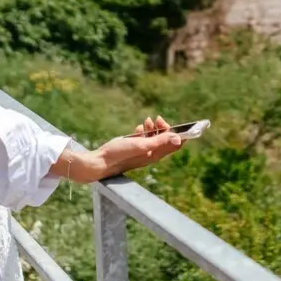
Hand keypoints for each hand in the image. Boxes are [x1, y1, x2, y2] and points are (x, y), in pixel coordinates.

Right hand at [70, 116, 184, 182]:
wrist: (101, 161)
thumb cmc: (120, 155)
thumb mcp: (141, 146)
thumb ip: (159, 141)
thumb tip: (179, 139)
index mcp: (155, 155)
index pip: (175, 145)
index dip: (179, 134)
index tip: (179, 124)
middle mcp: (151, 154)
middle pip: (165, 139)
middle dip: (163, 127)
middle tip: (157, 119)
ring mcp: (142, 151)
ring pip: (154, 137)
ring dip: (153, 127)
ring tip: (147, 121)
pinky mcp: (133, 147)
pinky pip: (144, 137)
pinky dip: (143, 130)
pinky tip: (138, 127)